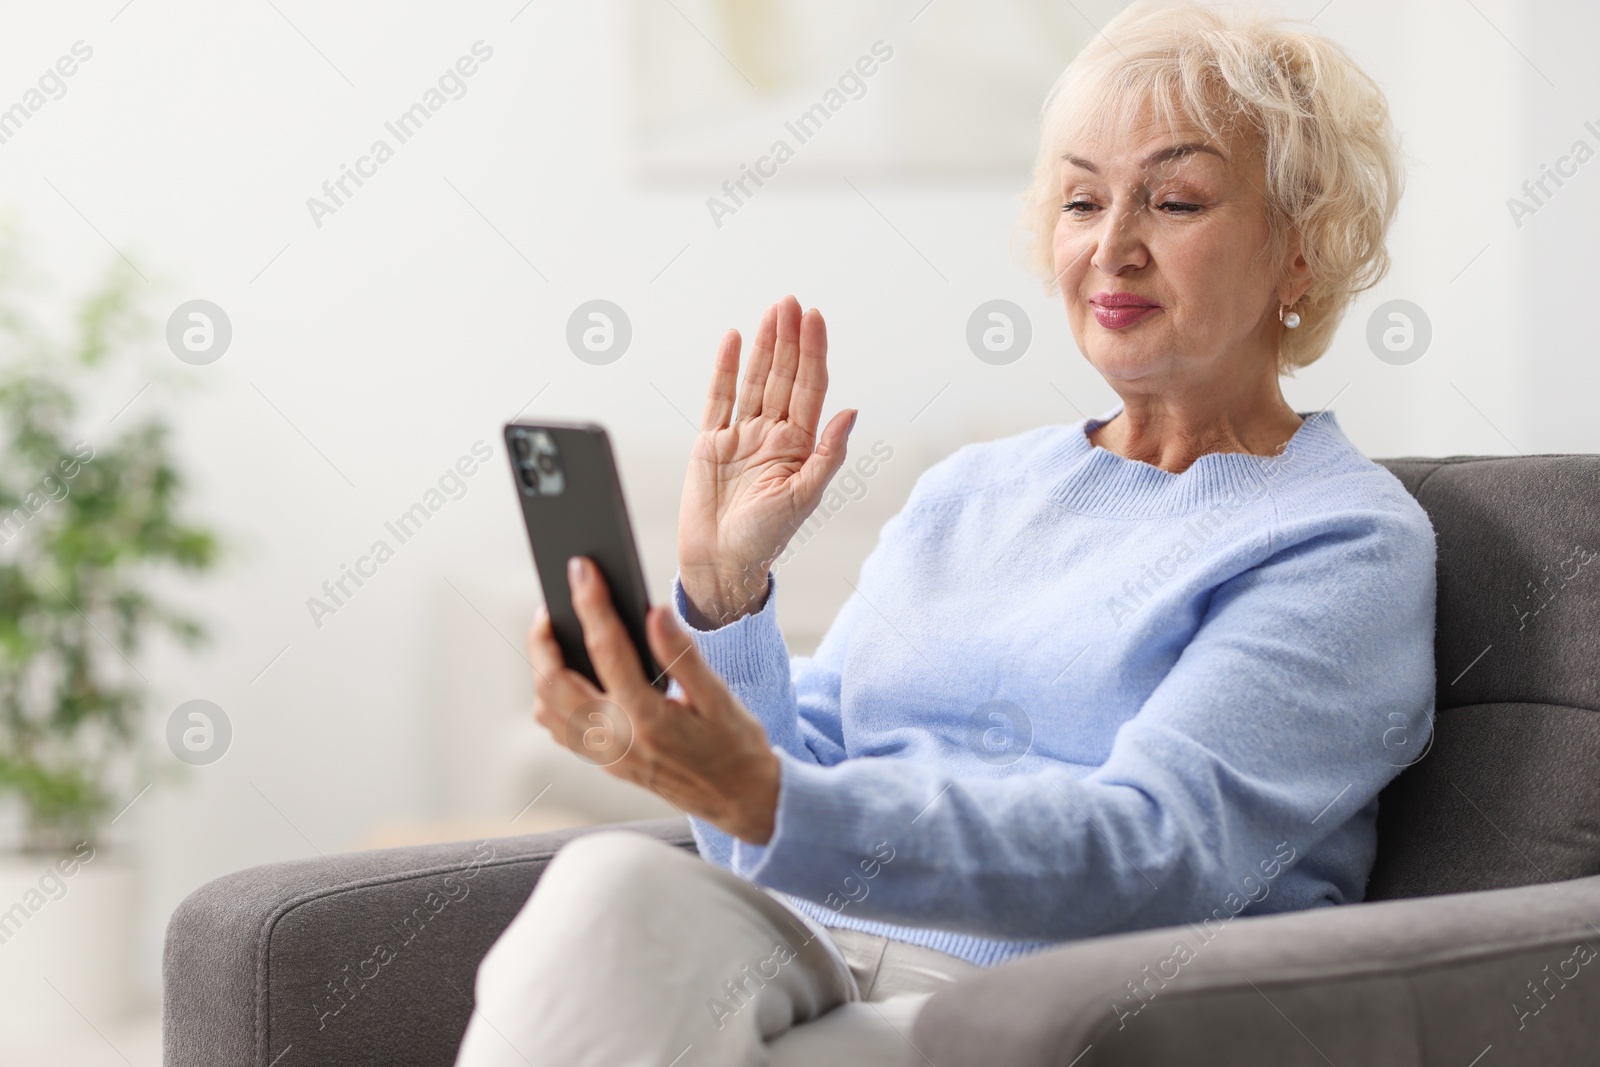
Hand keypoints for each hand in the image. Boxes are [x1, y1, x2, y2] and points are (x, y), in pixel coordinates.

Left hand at [528, 555, 779, 843]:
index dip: (592, 603)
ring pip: (548, 710)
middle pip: (555, 683)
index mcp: (650, 719)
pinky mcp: (607, 764)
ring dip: (542, 670)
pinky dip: (551, 699)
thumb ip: (683, 656)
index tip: (581, 570)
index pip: (608, 651)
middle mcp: (620, 741)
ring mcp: (608, 756)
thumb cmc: (736, 745)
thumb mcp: (720, 698)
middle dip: (543, 639)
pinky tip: (566, 676)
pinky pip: (560, 731)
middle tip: (551, 606)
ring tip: (554, 637)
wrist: (742, 799)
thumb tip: (655, 613)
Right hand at [678, 296, 856, 628]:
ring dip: (764, 345)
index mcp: (799, 446)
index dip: (813, 352)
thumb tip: (851, 412)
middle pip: (783, 376)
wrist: (720, 563)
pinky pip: (718, 397)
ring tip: (772, 311)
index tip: (815, 319)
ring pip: (754, 379)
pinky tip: (733, 340)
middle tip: (792, 303)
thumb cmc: (765, 539)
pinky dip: (724, 368)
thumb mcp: (804, 498)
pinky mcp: (710, 442)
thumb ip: (827, 455)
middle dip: (789, 339)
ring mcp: (741, 435)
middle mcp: (772, 435)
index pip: (809, 388)